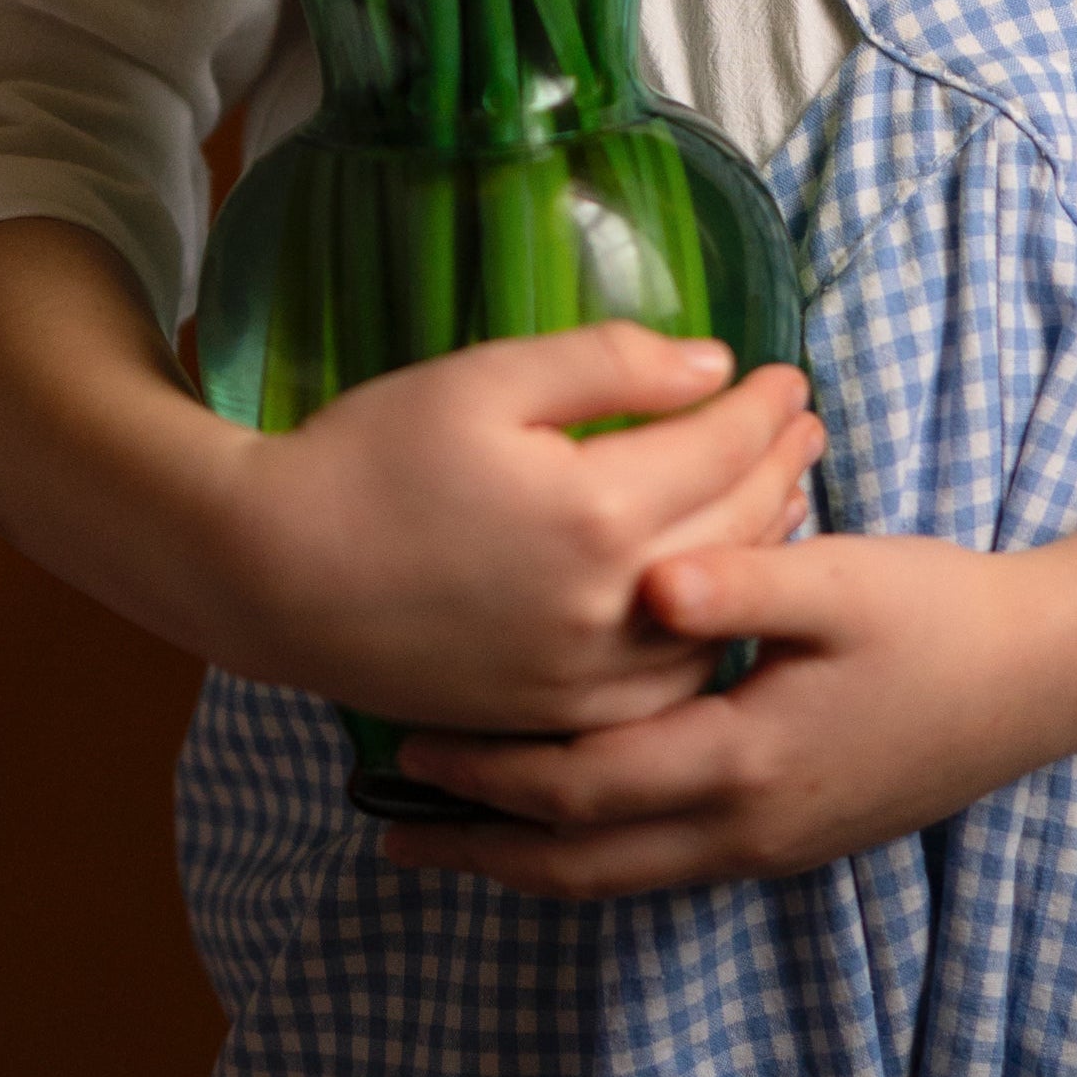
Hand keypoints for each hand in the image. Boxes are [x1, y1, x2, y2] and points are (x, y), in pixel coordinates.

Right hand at [199, 323, 824, 733]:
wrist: (272, 574)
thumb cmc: (371, 457)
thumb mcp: (487, 378)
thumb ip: (611, 364)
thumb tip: (713, 365)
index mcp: (598, 511)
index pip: (723, 447)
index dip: (763, 404)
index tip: (785, 373)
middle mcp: (609, 607)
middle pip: (737, 528)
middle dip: (781, 466)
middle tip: (804, 424)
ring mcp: (584, 676)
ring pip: (717, 613)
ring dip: (763, 546)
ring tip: (781, 494)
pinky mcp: (553, 712)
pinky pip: (667, 684)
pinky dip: (710, 632)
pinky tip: (714, 594)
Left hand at [378, 530, 1070, 896]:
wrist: (1040, 679)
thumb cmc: (939, 614)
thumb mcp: (845, 579)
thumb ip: (744, 580)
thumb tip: (648, 581)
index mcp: (744, 761)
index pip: (583, 786)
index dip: (491, 772)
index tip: (407, 747)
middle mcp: (744, 828)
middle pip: (582, 864)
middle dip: (483, 846)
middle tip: (393, 830)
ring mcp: (768, 847)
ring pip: (619, 879)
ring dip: (531, 862)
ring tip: (454, 839)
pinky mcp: (787, 839)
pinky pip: (660, 867)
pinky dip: (593, 853)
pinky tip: (566, 823)